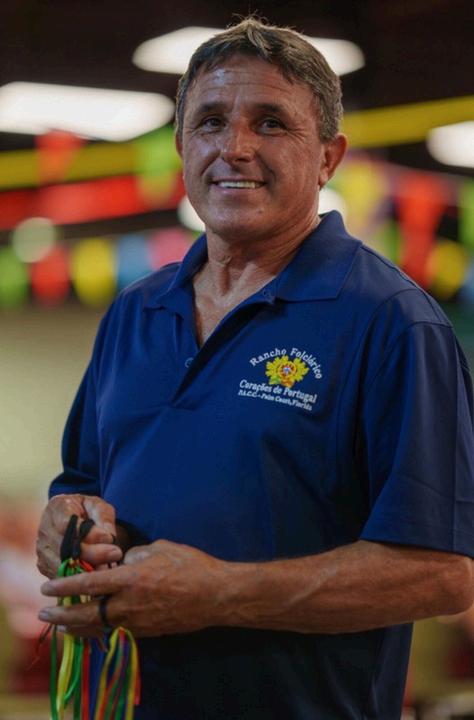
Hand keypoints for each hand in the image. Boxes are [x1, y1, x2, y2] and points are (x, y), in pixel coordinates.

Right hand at [36, 494, 122, 578]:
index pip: (67, 523)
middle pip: (65, 547)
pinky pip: (61, 576)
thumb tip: (108, 537)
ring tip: (109, 566)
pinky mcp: (45, 566)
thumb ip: (104, 517)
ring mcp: (42, 549)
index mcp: (57, 507)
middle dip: (93, 554)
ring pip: (63, 565)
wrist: (74, 518)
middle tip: (116, 553)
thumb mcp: (99, 506)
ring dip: (87, 569)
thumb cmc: (88, 510)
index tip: (109, 538)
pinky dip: (80, 577)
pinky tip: (98, 574)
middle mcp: (44, 529)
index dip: (88, 534)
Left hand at [39, 540, 224, 636]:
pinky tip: (93, 629)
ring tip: (62, 627)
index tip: (47, 587)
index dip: (65, 586)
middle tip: (44, 615)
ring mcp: (138, 622)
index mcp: (131, 579)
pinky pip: (116, 633)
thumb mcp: (160, 548)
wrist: (217, 596)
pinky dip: (100, 632)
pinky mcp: (148, 631)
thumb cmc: (191, 565)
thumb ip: (135, 555)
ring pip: (99, 629)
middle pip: (86, 615)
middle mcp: (129, 604)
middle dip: (62, 616)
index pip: (88, 585)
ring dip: (77, 628)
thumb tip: (123, 562)